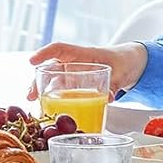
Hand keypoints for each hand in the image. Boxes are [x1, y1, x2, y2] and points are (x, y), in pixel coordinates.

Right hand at [26, 41, 147, 99]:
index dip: (44, 53)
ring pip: (53, 82)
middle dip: (38, 81)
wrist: (130, 64)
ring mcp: (74, 76)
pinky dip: (54, 102)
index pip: (60, 49)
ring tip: (37, 106)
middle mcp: (75, 65)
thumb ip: (115, 84)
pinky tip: (49, 112)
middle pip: (51, 69)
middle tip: (32, 95)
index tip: (32, 61)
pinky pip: (62, 93)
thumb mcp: (122, 72)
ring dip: (42, 93)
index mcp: (83, 55)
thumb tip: (108, 97)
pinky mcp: (77, 87)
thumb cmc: (123, 62)